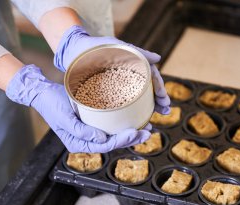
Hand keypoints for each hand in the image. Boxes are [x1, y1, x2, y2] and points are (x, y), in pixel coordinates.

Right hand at [6, 65, 150, 152]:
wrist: (43, 91)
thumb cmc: (51, 104)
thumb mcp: (64, 118)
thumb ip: (81, 131)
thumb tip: (101, 139)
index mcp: (78, 143)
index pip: (105, 146)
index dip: (122, 141)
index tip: (135, 132)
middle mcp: (86, 140)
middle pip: (113, 143)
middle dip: (131, 139)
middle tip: (147, 131)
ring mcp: (90, 132)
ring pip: (114, 136)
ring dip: (130, 133)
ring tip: (146, 127)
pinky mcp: (93, 122)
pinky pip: (111, 127)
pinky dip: (123, 125)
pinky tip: (134, 120)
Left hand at [54, 25, 170, 114]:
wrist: (74, 53)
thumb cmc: (96, 47)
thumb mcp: (118, 47)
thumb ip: (138, 52)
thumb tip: (158, 58)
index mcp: (133, 67)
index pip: (151, 78)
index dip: (160, 88)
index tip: (164, 98)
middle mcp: (128, 78)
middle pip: (148, 90)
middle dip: (159, 101)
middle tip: (165, 110)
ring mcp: (119, 87)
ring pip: (137, 100)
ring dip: (149, 109)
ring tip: (156, 117)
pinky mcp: (108, 96)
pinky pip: (122, 106)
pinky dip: (131, 113)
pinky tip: (137, 121)